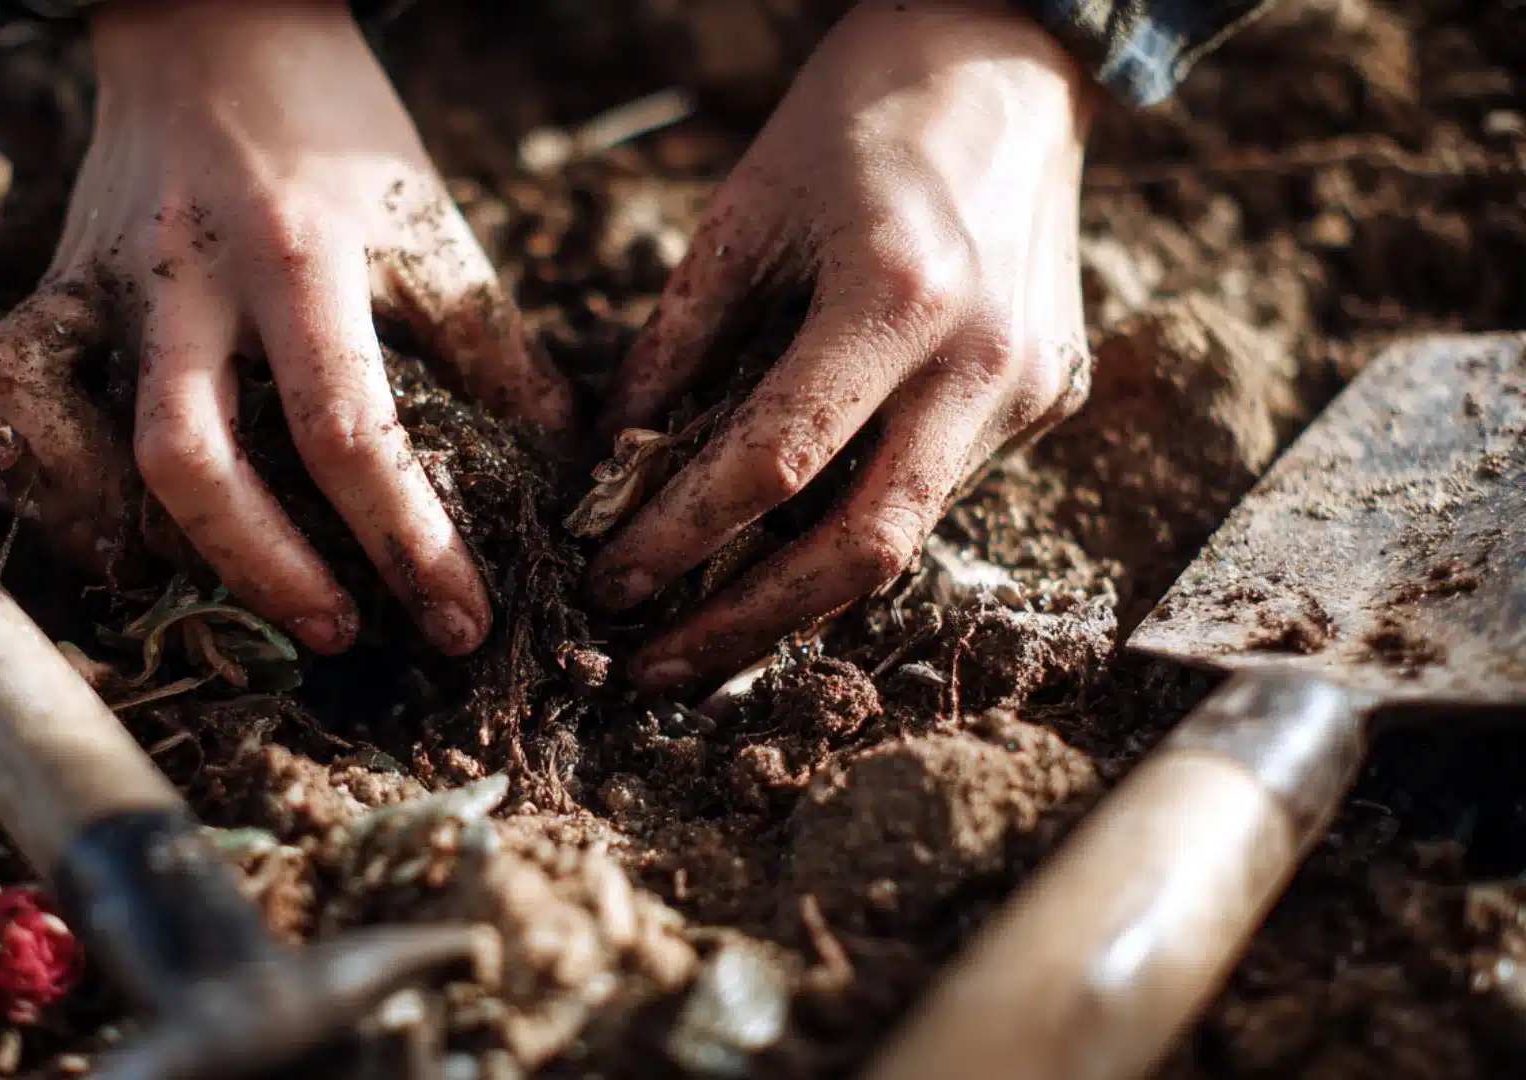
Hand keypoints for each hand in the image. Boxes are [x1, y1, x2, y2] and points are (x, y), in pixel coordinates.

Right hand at [0, 0, 572, 657]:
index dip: (408, 545)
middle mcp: (185, 278)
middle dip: (264, 573)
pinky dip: (29, 470)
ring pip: (65, 430)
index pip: (349, 433)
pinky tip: (94, 528)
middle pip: (189, 461)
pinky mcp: (49, 281)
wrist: (216, 17)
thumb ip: (491, 346)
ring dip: (129, 536)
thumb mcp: (430, 222)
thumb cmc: (337, 128)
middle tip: (338, 633)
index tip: (460, 623)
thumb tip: (559, 466)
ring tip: (208, 597)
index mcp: (300, 257)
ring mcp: (99, 281)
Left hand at [588, 0, 1094, 692]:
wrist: (1010, 56)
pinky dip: (856, 528)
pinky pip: (942, 490)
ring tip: (703, 633)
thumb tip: (612, 457)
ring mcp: (1033, 388)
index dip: (681, 539)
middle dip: (747, 627)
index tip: (606, 583)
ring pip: (908, 535)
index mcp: (899, 297)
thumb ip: (677, 343)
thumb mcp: (745, 213)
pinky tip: (786, 554)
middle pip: (863, 550)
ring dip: (799, 598)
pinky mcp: (1053, 396)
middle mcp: (983, 361)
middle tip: (654, 670)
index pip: (775, 462)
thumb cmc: (861, 116)